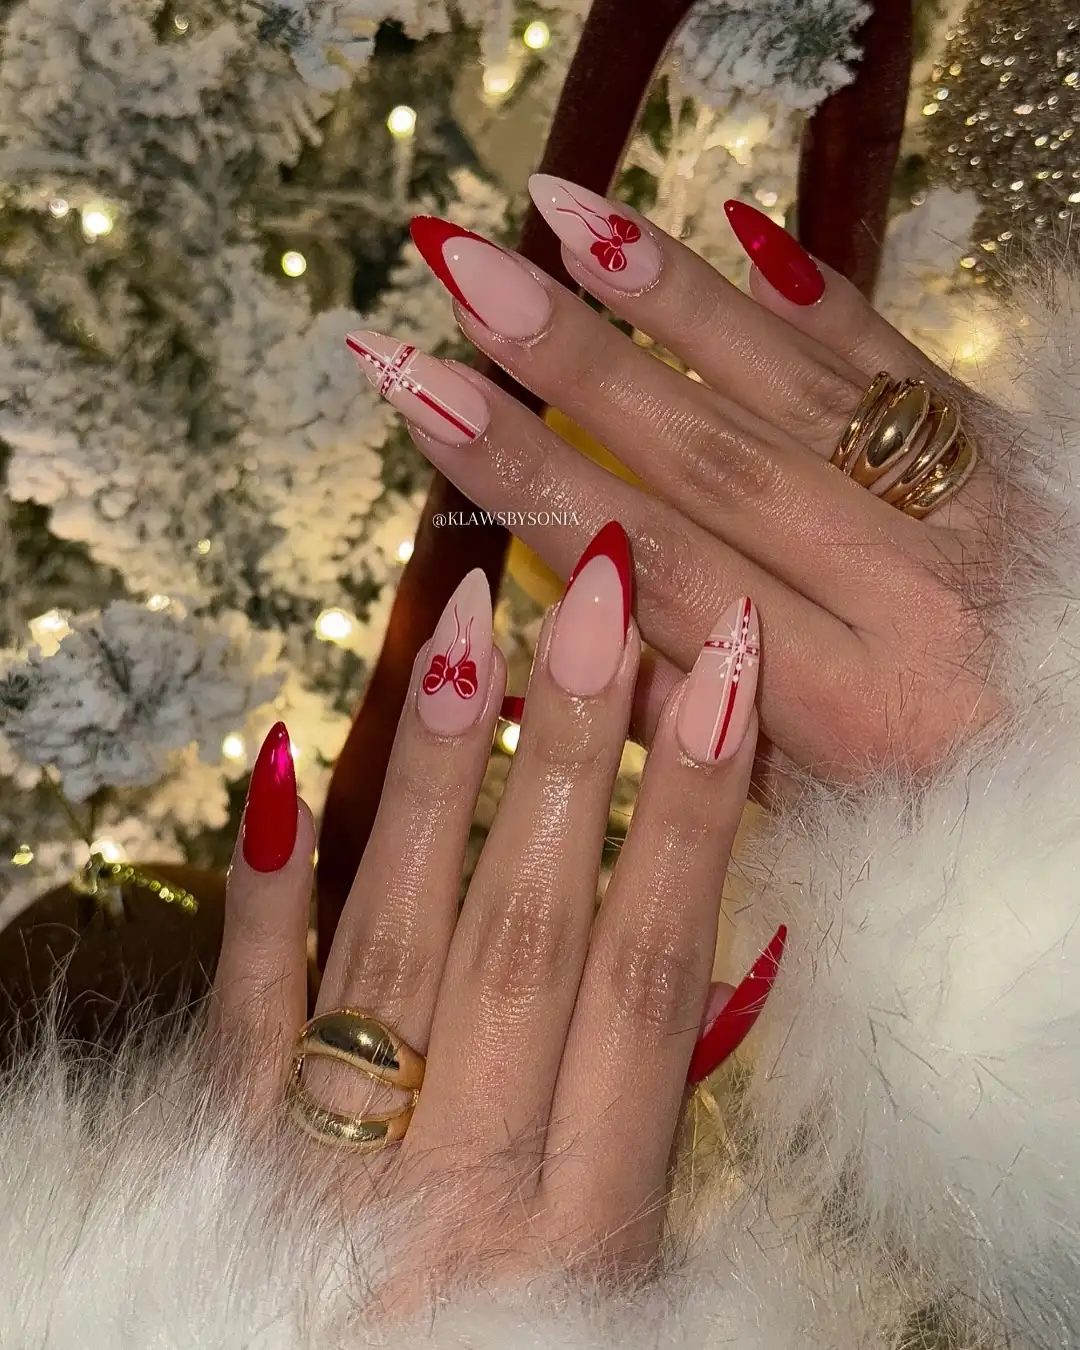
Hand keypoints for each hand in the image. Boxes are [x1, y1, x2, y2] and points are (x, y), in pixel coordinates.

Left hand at [210, 531, 777, 1302]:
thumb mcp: (622, 1287)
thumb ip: (642, 1130)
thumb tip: (688, 941)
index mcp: (585, 1225)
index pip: (649, 979)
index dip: (689, 819)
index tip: (716, 681)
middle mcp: (461, 1184)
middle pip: (530, 932)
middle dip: (571, 754)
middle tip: (590, 601)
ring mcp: (329, 1160)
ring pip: (397, 939)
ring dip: (441, 777)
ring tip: (469, 631)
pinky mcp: (222, 1152)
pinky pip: (244, 1006)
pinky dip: (265, 887)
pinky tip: (282, 765)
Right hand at [348, 183, 1004, 786]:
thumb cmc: (948, 799)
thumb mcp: (821, 810)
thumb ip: (695, 732)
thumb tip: (558, 644)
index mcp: (848, 712)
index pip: (660, 572)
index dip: (534, 482)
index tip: (429, 401)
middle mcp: (908, 599)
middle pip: (714, 462)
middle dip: (574, 363)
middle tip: (463, 276)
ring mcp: (968, 512)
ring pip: (798, 389)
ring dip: (670, 298)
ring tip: (560, 220)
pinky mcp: (1010, 452)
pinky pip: (897, 358)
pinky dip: (805, 294)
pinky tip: (723, 229)